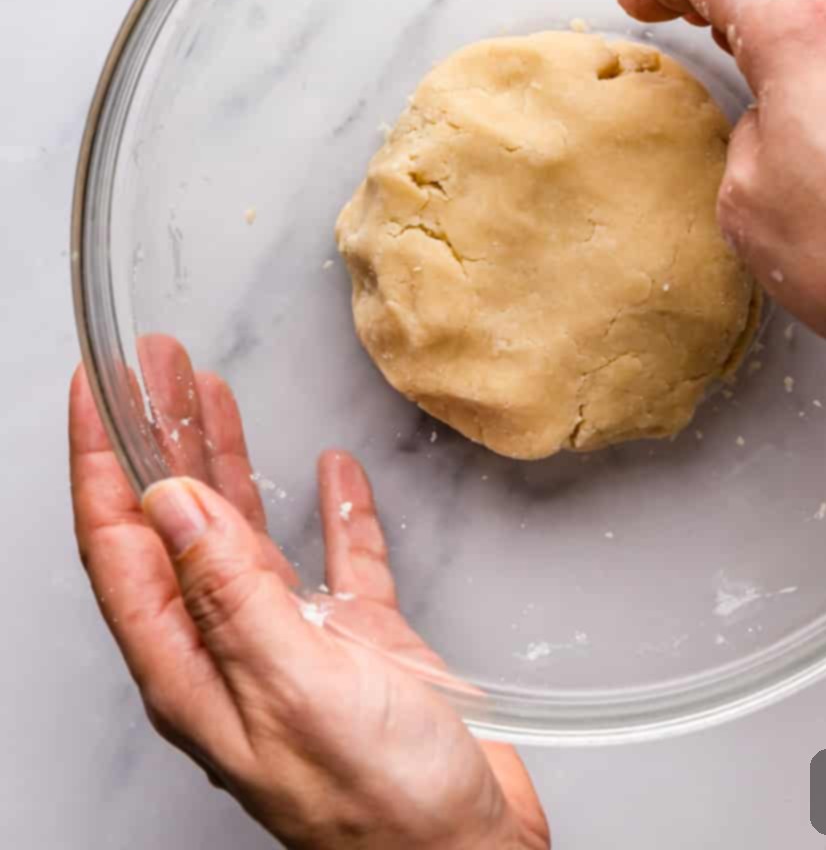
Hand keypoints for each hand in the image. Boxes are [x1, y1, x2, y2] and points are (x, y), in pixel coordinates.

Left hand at [69, 334, 548, 849]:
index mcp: (194, 668)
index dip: (101, 462)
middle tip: (155, 366)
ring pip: (243, 534)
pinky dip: (333, 511)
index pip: (121, 546)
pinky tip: (333, 475)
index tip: (97, 389)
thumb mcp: (296, 686)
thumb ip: (232, 595)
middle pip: (175, 525)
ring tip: (213, 393)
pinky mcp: (361, 644)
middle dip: (158, 440)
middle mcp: (233, 651)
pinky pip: (338, 559)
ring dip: (226, 462)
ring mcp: (297, 646)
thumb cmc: (382, 804)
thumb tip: (171, 506)